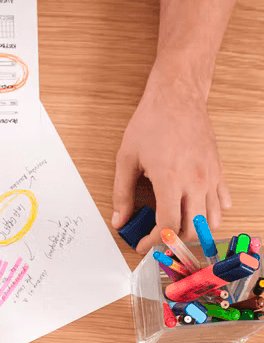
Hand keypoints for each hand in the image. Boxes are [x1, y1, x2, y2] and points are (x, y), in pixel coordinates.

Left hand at [112, 66, 231, 252]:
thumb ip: (122, 193)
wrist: (177, 98)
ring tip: (175, 229)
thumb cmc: (151, 123)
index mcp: (171, 180)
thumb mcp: (126, 159)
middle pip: (191, 229)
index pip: (168, 226)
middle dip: (172, 241)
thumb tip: (119, 219)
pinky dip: (212, 213)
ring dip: (194, 231)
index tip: (142, 245)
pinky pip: (222, 201)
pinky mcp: (219, 170)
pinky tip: (195, 211)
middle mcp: (196, 182)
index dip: (154, 241)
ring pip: (211, 220)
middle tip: (156, 240)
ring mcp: (211, 177)